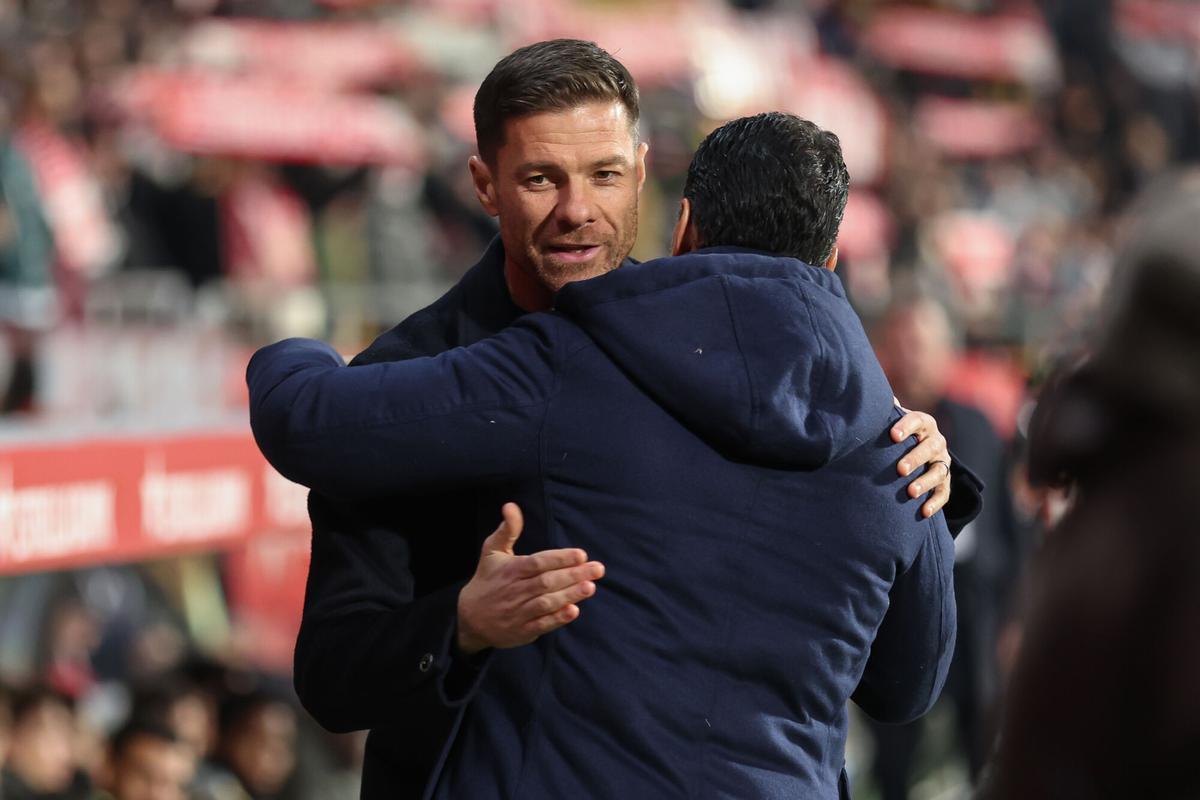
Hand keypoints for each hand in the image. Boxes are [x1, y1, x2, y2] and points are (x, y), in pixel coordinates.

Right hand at [456, 503, 604, 654]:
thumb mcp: (492, 551)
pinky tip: (573, 611)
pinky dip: (557, 619)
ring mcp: (519, 612)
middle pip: (547, 582)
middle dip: (573, 575)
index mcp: (511, 570)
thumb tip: (511, 506)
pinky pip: (541, 624)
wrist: (470, 618)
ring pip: (546, 602)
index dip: (559, 558)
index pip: (538, 562)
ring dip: (569, 595)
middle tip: (598, 569)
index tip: (581, 554)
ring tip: (590, 587)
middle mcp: (515, 591)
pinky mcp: (523, 630)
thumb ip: (507, 530)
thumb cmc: (487, 579)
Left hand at [891, 404, 951, 517]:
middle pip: (930, 448)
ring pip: (939, 471)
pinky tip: (924, 511)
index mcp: (923, 424)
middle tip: (900, 469)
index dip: (906, 426)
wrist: (914, 451)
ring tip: (910, 492)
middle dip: (915, 458)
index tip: (893, 436)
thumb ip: (882, 412)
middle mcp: (936, 441)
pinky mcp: (945, 482)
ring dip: (925, 482)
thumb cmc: (894, 435)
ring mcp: (942, 462)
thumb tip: (867, 399)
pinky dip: (935, 502)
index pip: (917, 421)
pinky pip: (944, 493)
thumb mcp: (889, 421)